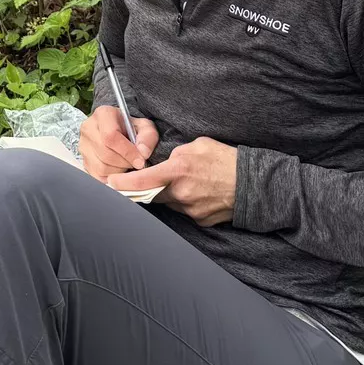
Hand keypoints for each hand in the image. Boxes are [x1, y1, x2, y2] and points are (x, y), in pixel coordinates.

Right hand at [79, 105, 157, 180]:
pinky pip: (97, 176)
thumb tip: (143, 153)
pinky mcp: (83, 161)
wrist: (119, 129)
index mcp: (103, 114)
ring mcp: (83, 145)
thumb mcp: (145, 127)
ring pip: (101, 167)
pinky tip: (118, 169)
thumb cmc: (132, 128)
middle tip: (136, 163)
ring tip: (126, 163)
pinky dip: (111, 177)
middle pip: (106, 154)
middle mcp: (89, 128)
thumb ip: (148, 138)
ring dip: (119, 171)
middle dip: (125, 163)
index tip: (140, 160)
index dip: (127, 152)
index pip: (110, 136)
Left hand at [115, 136, 237, 225]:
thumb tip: (166, 161)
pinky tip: (202, 193)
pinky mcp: (199, 220)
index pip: (143, 179)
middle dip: (150, 188)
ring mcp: (190, 210)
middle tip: (154, 181)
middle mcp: (181, 193)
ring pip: (170, 203)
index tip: (110, 184)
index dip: (123, 184)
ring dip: (172, 194)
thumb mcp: (199, 145)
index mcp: (179, 170)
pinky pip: (185, 211)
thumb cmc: (226, 160)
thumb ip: (177, 152)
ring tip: (192, 183)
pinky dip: (188, 202)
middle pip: (153, 194)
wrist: (253, 184)